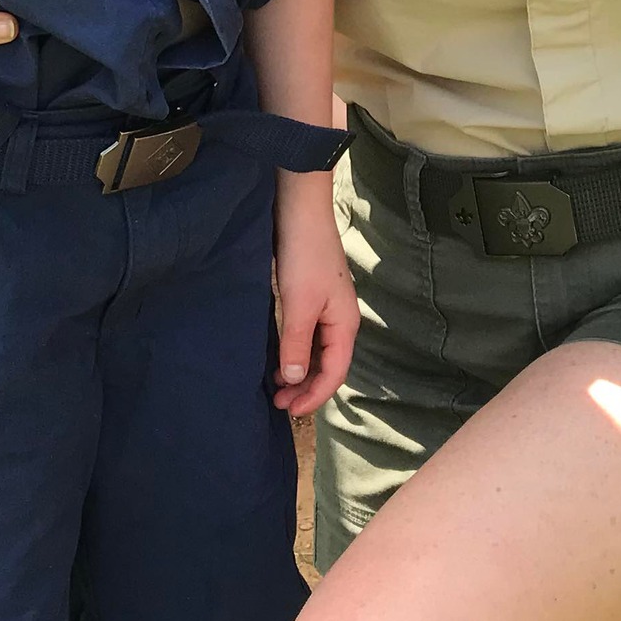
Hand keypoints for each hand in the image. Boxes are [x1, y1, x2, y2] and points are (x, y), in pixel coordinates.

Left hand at [271, 175, 357, 417]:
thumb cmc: (304, 256)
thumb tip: (297, 381)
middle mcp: (340, 319)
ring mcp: (327, 307)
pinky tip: (278, 355)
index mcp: (345, 323)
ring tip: (275, 383)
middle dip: (306, 387)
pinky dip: (295, 351)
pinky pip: (307, 335)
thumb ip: (297, 345)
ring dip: (299, 370)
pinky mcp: (312, 297)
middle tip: (278, 401)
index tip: (289, 410)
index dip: (314, 396)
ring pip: (317, 351)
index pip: (336, 373)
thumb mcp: (299, 305)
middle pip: (329, 364)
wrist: (300, 210)